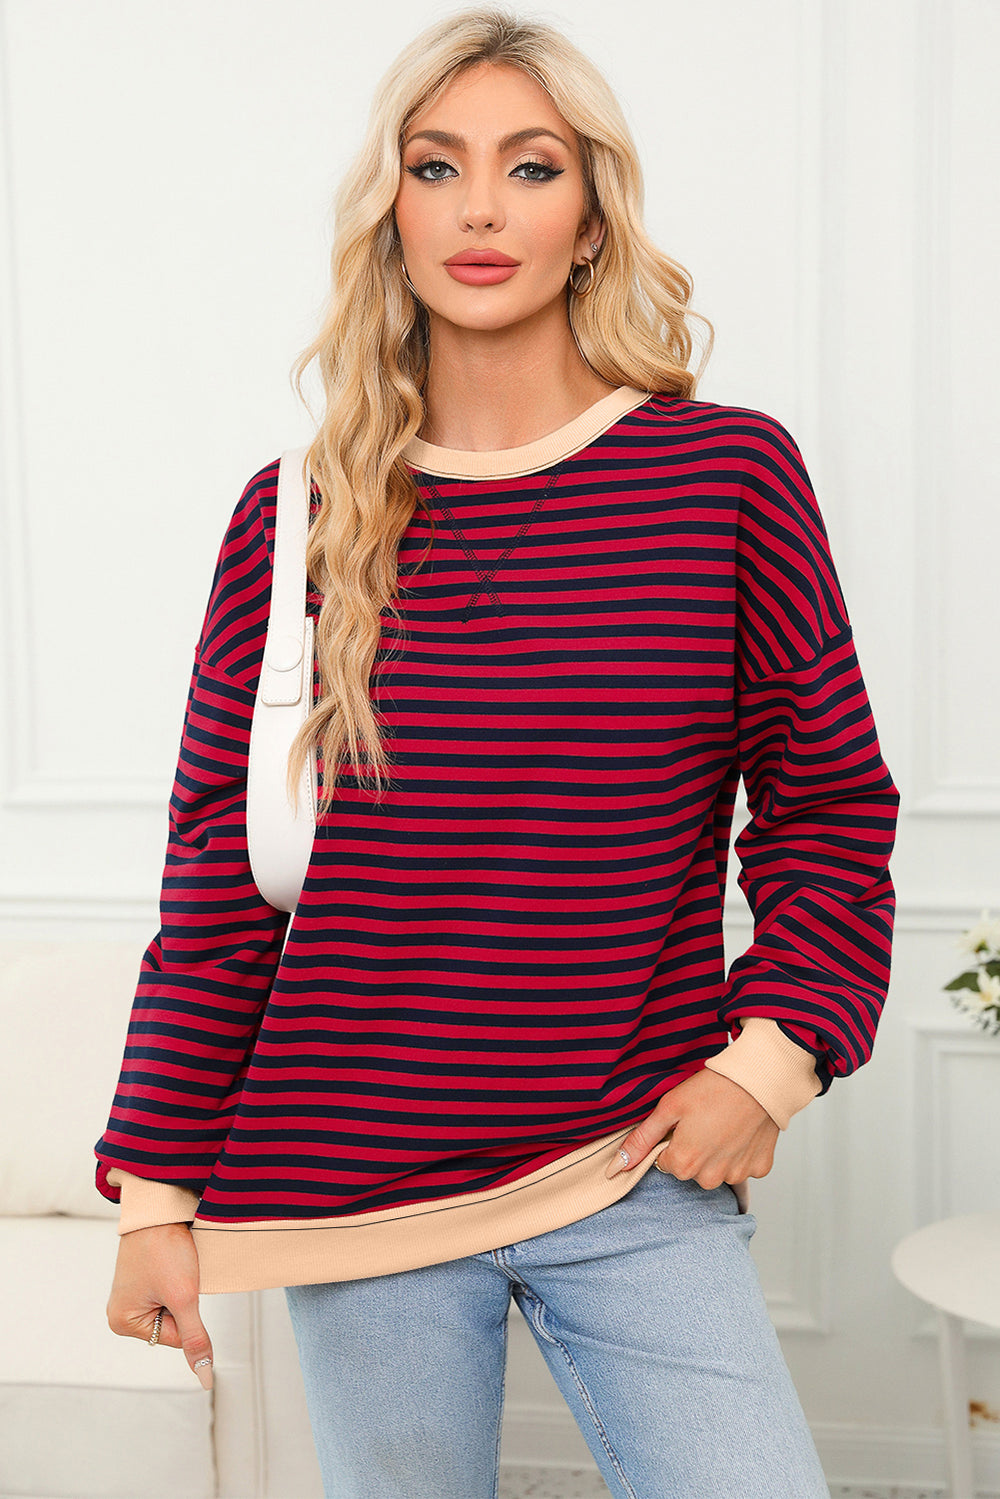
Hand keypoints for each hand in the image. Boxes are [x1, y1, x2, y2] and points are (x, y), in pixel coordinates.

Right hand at [106, 1222, 214, 1388]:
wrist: (159, 1206)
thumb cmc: (165, 1249)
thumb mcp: (184, 1298)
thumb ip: (195, 1340)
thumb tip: (204, 1378)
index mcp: (122, 1323)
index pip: (174, 1337)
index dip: (186, 1312)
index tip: (178, 1284)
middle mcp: (121, 1312)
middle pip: (173, 1323)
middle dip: (183, 1300)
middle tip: (177, 1273)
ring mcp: (132, 1294)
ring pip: (174, 1306)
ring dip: (183, 1288)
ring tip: (174, 1265)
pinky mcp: (143, 1279)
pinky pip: (170, 1290)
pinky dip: (179, 1278)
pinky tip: (174, 1261)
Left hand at [604, 1067, 778, 1188]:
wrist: (758, 1080)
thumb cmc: (712, 1088)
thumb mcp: (668, 1108)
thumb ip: (641, 1140)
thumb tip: (614, 1168)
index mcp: (684, 1164)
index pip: (666, 1162)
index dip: (672, 1140)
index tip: (683, 1122)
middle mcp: (710, 1177)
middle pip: (691, 1170)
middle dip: (693, 1150)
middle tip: (703, 1121)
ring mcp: (737, 1175)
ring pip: (717, 1172)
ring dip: (717, 1154)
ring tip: (723, 1124)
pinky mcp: (760, 1168)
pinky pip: (743, 1167)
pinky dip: (741, 1153)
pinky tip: (740, 1130)